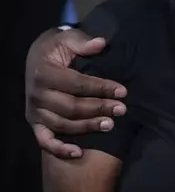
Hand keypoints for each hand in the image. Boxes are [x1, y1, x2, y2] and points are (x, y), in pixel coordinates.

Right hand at [25, 28, 127, 157]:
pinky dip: (60, 149)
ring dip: (88, 127)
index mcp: (44, 73)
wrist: (37, 58)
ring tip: (110, 124)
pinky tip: (78, 153)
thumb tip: (101, 43)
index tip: (123, 91)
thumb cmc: (57, 48)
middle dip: (99, 109)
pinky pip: (45, 141)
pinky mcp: (35, 122)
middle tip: (121, 109)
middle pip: (72, 107)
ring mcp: (35, 111)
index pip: (77, 84)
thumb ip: (83, 42)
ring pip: (63, 125)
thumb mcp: (68, 38)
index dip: (101, 88)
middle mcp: (36, 95)